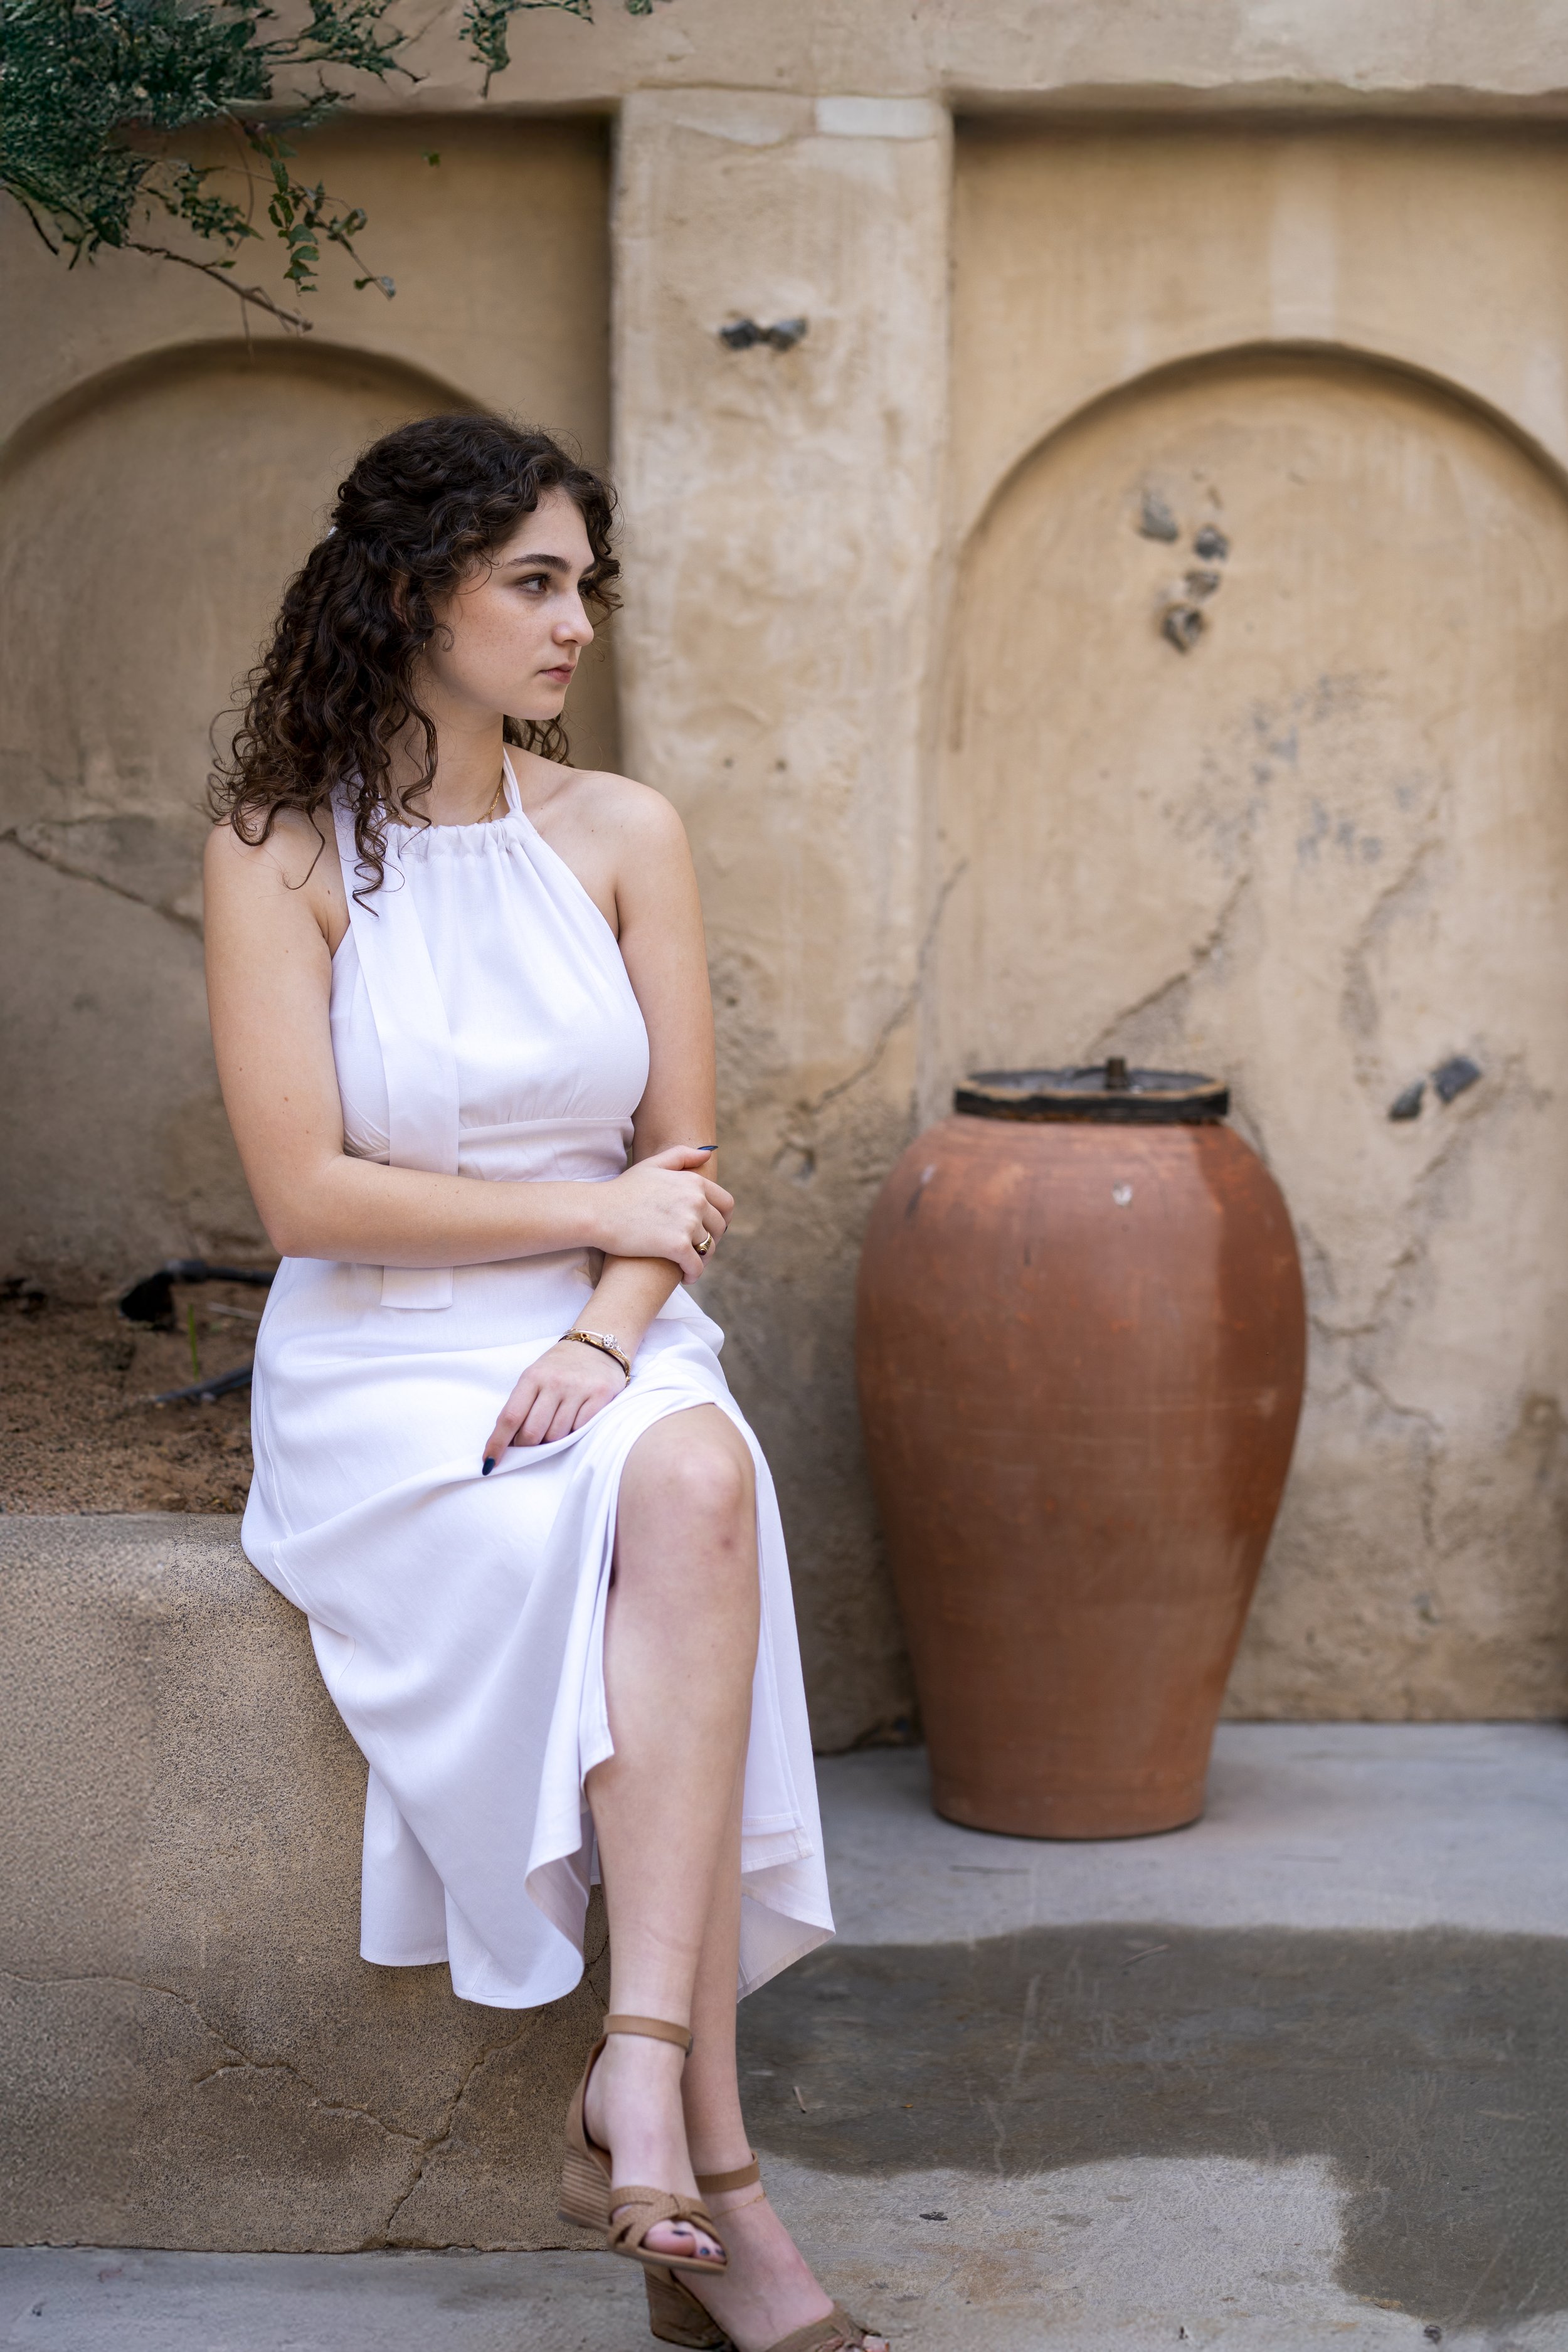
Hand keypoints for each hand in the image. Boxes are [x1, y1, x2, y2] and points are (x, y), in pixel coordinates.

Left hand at [482, 1338, 626, 1462]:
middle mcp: (554, 1382)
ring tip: (556, 1424)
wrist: (597, 1344)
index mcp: (532, 1377)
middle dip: (527, 1446)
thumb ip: (522, 1405)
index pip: (510, 1417)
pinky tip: (575, 1419)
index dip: (498, 1443)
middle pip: (532, 1432)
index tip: (490, 1462)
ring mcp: (578, 1389)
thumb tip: (509, 1442)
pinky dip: (574, 1431)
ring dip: (552, 1439)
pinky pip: (580, 1429)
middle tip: (530, 1444)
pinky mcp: (600, 1395)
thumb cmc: (560, 1365)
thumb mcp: (535, 1376)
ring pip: (556, 1435)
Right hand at [590, 1144, 732, 1281]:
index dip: (722, 1219)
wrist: (598, 1212)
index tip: (712, 1229)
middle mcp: (696, 1201)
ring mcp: (688, 1223)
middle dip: (712, 1240)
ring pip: (709, 1248)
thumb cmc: (622, 1190)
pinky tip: (686, 1277)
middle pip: (719, 1227)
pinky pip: (696, 1266)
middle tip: (698, 1249)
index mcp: (694, 1182)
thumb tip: (708, 1154)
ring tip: (691, 1264)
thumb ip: (682, 1156)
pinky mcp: (676, 1246)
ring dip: (703, 1259)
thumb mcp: (652, 1165)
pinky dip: (693, 1274)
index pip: (726, 1204)